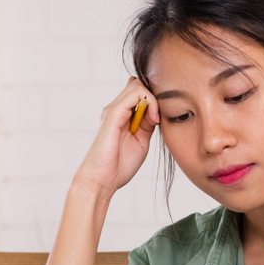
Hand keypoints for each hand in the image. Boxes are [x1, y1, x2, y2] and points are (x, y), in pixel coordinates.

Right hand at [73, 77, 160, 196]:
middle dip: (155, 96)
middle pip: (139, 84)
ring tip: (156, 119)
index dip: (155, 100)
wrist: (101, 180)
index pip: (141, 93)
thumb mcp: (141, 141)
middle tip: (160, 117)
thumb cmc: (119, 166)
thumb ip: (147, 125)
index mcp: (123, 115)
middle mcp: (117, 109)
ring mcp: (114, 110)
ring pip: (138, 84)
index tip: (162, 119)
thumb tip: (157, 111)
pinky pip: (135, 93)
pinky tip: (153, 119)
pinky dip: (150, 102)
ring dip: (154, 98)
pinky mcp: (113, 113)